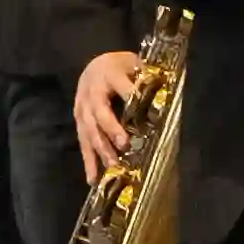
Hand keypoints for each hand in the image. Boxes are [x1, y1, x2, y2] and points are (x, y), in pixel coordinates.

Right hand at [73, 47, 141, 183]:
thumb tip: (165, 95)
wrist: (93, 66)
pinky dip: (88, 161)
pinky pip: (83, 142)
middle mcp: (92, 92)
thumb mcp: (134, 64)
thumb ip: (146, 77)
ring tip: (112, 165)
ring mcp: (82, 108)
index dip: (132, 97)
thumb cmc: (120, 67)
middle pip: (100, 112)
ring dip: (101, 148)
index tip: (148, 111)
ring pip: (89, 130)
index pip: (122, 87)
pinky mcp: (78, 122)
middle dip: (112, 129)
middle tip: (125, 144)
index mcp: (109, 74)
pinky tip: (93, 179)